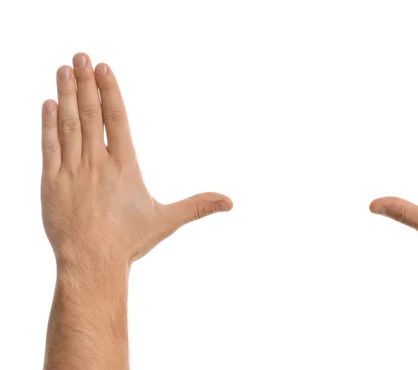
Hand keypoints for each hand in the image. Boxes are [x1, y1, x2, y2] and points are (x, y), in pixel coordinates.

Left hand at [41, 52, 232, 268]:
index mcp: (124, 166)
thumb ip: (198, 206)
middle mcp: (97, 163)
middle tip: (81, 55)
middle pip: (91, 114)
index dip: (110, 91)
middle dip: (87, 82)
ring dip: (66, 94)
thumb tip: (231, 202)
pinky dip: (48, 124)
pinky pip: (49, 147)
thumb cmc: (129, 242)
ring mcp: (72, 171)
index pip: (116, 119)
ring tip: (64, 69)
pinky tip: (48, 104)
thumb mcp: (167, 220)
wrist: (92, 263)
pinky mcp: (51, 184)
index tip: (104, 68)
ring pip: (69, 125)